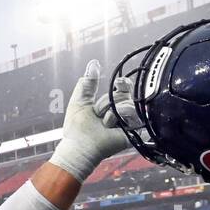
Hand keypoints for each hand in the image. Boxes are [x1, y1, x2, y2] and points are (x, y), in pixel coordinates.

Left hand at [49, 60, 136, 183]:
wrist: (79, 146)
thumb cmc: (77, 128)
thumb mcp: (80, 101)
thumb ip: (88, 83)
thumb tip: (93, 64)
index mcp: (112, 105)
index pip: (124, 88)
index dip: (123, 83)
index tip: (117, 82)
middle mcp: (122, 113)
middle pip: (124, 94)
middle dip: (107, 102)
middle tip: (98, 113)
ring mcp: (128, 122)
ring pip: (127, 103)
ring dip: (109, 111)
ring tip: (102, 123)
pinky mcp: (133, 131)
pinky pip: (132, 112)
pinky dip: (117, 115)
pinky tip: (109, 125)